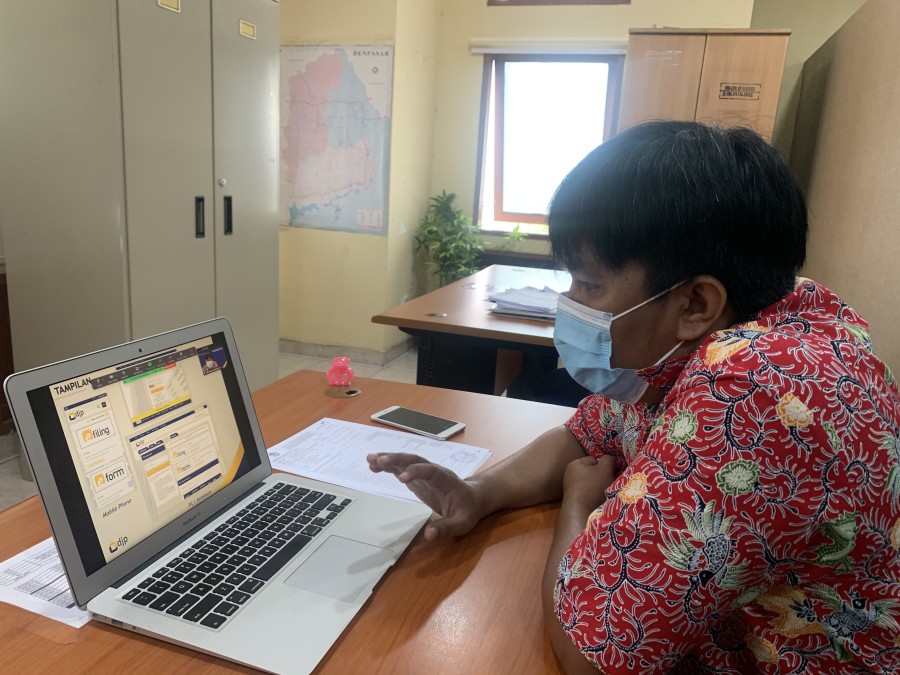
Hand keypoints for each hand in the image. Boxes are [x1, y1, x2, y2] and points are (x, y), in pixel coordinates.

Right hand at [367, 452, 484, 540]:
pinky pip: (401, 468)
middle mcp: (433, 471)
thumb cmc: (468, 510)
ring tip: (370, 459)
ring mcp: (424, 473)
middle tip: (379, 461)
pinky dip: (388, 466)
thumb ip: (446, 528)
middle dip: (397, 459)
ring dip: (389, 458)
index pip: (431, 471)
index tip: (401, 478)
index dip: (416, 472)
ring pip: (406, 461)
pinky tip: (374, 466)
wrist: (471, 499)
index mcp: (446, 480)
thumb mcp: (461, 523)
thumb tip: (430, 535)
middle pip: (415, 460)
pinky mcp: (417, 478)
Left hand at [561, 454, 615, 512]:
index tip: (611, 473)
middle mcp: (570, 475)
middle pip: (592, 473)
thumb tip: (608, 458)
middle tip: (610, 483)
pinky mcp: (574, 500)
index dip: (604, 465)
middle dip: (602, 477)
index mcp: (575, 464)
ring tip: (605, 493)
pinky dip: (594, 497)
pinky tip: (598, 501)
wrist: (580, 512)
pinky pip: (587, 495)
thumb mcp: (604, 470)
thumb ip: (608, 460)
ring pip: (590, 484)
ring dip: (599, 488)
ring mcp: (570, 489)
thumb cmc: (593, 486)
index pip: (593, 460)